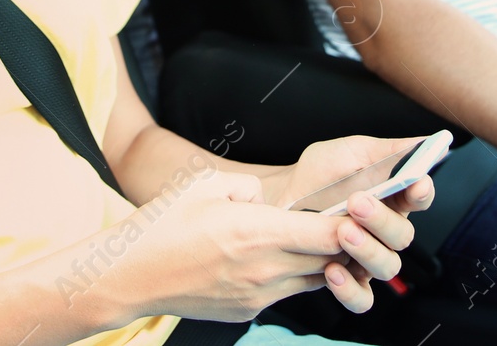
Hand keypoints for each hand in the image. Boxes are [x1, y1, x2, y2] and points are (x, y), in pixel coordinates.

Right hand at [112, 168, 353, 322]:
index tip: (366, 209)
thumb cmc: (163, 224)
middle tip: (354, 221)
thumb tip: (269, 201)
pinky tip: (280, 257)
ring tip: (321, 238)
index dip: (355, 223)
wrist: (130, 275)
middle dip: (346, 242)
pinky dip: (293, 275)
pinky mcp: (247, 311)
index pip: (330, 234)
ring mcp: (257, 295)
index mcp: (257, 232)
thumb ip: (248, 187)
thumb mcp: (205, 184)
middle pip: (330, 260)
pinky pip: (286, 292)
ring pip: (313, 279)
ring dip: (324, 261)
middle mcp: (264, 269)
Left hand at [263, 136, 435, 310]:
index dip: (421, 192)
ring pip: (387, 266)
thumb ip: (387, 151)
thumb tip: (421, 144)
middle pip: (403, 236)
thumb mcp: (350, 152)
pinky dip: (351, 290)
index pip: (419, 197)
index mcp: (392, 197)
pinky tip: (333, 270)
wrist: (281, 197)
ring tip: (342, 232)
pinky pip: (362, 299)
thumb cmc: (318, 174)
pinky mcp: (347, 280)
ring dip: (368, 250)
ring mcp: (367, 257)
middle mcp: (384, 230)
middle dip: (382, 220)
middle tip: (356, 203)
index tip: (415, 184)